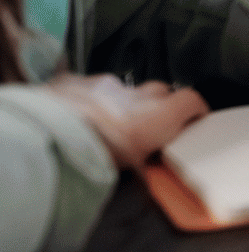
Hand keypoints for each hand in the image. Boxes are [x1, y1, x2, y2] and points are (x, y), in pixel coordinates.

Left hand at [46, 74, 208, 167]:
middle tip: (144, 126)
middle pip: (159, 91)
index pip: (193, 100)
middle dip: (156, 105)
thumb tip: (149, 169)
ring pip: (121, 89)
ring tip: (102, 123)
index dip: (195, 110)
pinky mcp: (74, 81)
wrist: (50, 137)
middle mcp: (137, 93)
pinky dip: (87, 98)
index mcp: (160, 114)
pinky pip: (86, 86)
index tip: (194, 120)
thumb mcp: (132, 169)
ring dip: (119, 103)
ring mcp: (104, 83)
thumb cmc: (98, 157)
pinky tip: (74, 113)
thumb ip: (148, 161)